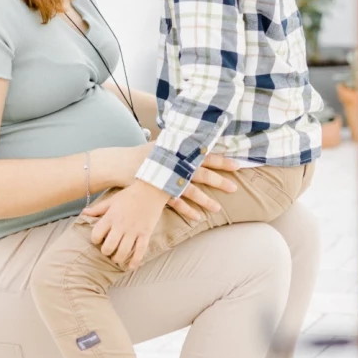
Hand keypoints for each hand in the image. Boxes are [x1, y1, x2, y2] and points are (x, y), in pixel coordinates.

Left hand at [86, 180, 168, 270]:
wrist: (151, 190)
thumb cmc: (130, 194)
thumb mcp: (112, 200)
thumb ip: (98, 209)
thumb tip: (84, 213)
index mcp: (111, 217)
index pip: (96, 234)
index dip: (95, 240)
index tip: (98, 239)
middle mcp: (121, 226)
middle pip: (109, 247)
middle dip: (106, 252)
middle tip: (108, 250)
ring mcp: (134, 231)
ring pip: (123, 252)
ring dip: (118, 258)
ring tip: (117, 257)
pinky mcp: (145, 234)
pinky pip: (140, 251)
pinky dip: (135, 261)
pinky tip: (131, 266)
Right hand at [88, 146, 237, 197]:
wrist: (119, 163)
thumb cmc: (143, 154)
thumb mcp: (163, 145)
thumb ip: (179, 145)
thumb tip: (196, 140)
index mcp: (178, 151)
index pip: (204, 154)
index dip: (221, 160)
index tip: (237, 164)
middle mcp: (174, 164)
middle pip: (201, 173)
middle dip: (219, 180)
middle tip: (234, 188)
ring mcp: (166, 178)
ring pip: (190, 190)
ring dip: (205, 200)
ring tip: (218, 208)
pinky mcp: (158, 191)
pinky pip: (175, 202)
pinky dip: (187, 209)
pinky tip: (197, 217)